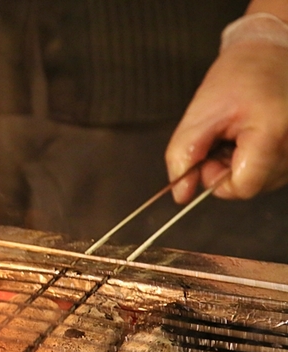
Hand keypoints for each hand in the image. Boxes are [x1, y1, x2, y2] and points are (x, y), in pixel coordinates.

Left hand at [166, 40, 287, 203]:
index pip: (243, 187)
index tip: (209, 156)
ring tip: (241, 133)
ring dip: (243, 164)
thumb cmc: (240, 74)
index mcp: (272, 133)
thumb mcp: (199, 113)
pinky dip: (258, 160)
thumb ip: (183, 156)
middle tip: (224, 137)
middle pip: (252, 186)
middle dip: (228, 170)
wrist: (273, 50)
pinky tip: (254, 136)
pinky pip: (275, 170)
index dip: (217, 179)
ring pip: (264, 181)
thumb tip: (181, 194)